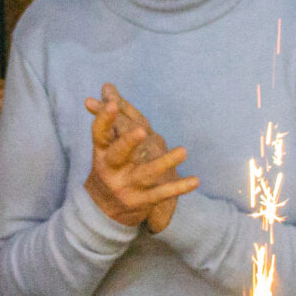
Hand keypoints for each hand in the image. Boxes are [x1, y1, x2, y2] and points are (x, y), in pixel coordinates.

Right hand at [105, 93, 187, 233]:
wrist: (104, 209)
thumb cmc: (110, 165)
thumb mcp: (105, 144)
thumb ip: (110, 117)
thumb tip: (107, 86)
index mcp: (101, 151)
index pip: (99, 133)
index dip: (104, 118)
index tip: (110, 102)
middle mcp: (111, 169)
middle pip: (118, 154)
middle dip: (128, 143)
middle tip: (141, 131)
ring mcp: (127, 185)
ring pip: (146, 173)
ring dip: (165, 162)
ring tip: (183, 151)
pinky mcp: (142, 200)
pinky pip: (162, 193)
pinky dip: (179, 187)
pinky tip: (195, 180)